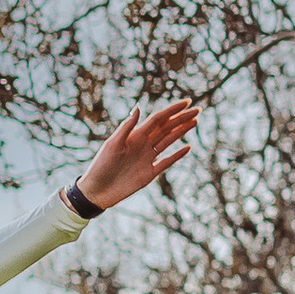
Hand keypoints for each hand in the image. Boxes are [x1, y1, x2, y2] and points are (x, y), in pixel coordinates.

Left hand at [76, 97, 200, 209]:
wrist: (97, 190)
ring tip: (194, 121)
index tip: (187, 102)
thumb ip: (127, 127)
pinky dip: (177, 155)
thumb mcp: (113, 144)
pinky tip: (188, 147)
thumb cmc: (101, 165)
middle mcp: (143, 144)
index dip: (173, 110)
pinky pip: (167, 161)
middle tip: (197, 109)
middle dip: (181, 118)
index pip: (158, 119)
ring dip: (181, 131)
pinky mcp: (149, 173)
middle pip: (166, 128)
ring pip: (169, 141)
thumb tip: (139, 107)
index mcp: (135, 135)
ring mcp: (147, 158)